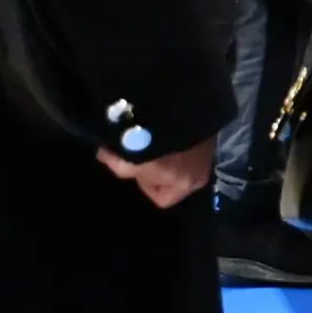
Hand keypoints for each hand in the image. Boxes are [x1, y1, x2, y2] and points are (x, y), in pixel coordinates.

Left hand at [96, 138, 215, 208]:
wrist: (178, 114)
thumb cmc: (157, 147)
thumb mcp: (131, 164)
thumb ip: (117, 165)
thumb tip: (104, 154)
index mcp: (188, 185)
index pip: (162, 198)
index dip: (146, 185)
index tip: (139, 167)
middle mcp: (202, 172)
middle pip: (172, 180)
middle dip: (157, 169)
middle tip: (145, 152)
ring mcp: (207, 152)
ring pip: (180, 161)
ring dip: (166, 152)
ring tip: (153, 138)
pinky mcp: (207, 133)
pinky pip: (187, 142)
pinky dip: (174, 137)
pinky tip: (164, 127)